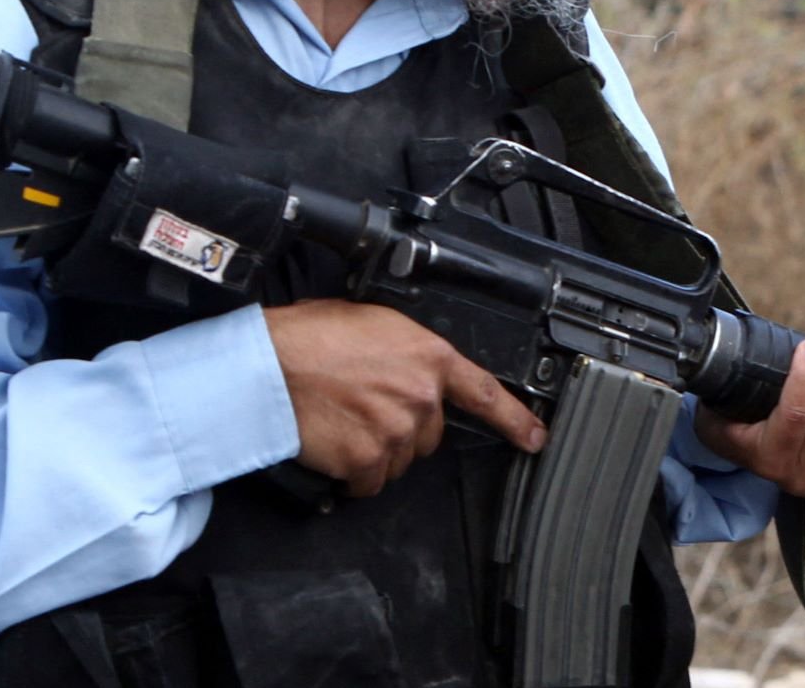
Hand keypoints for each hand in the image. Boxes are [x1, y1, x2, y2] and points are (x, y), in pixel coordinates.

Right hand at [264, 299, 546, 497]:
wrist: (270, 365)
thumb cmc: (307, 337)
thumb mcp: (370, 322)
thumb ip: (403, 351)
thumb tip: (403, 366)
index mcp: (428, 356)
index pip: (485, 392)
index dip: (515, 419)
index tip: (534, 438)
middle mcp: (421, 396)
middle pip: (428, 433)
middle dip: (402, 427)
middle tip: (363, 407)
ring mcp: (397, 432)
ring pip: (398, 460)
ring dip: (375, 450)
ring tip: (341, 421)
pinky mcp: (369, 461)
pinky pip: (369, 482)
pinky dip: (352, 474)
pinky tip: (333, 445)